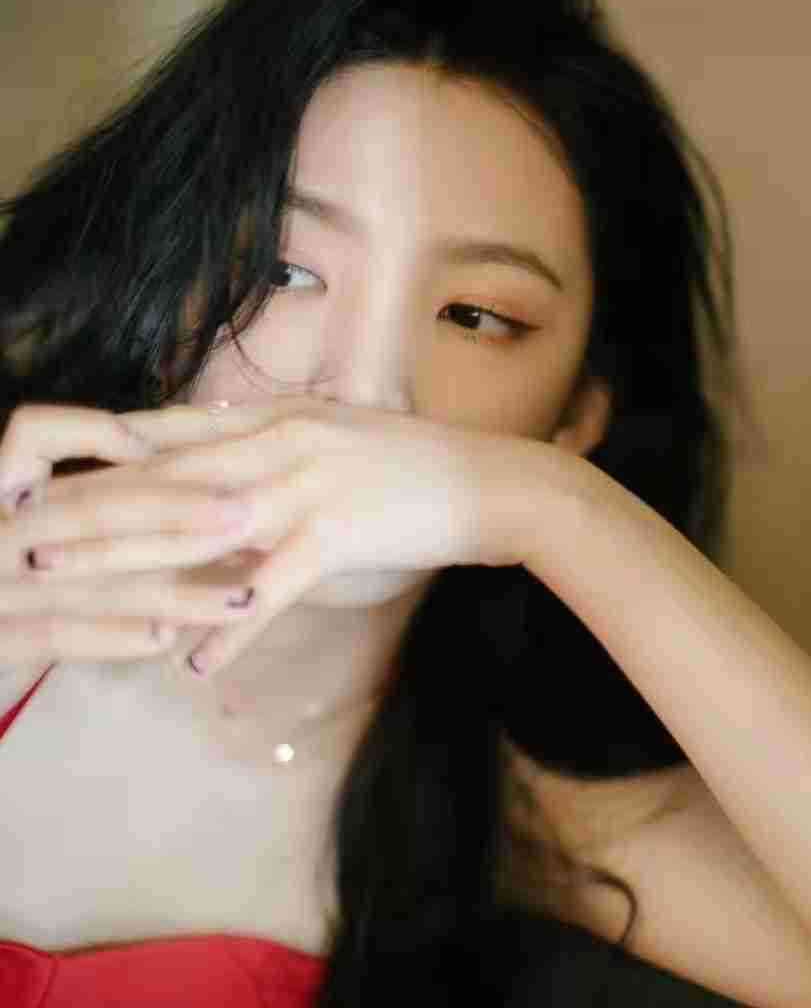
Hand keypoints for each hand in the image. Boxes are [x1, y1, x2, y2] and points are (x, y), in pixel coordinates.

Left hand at [1, 397, 547, 673]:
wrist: (496, 483)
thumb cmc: (421, 466)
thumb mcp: (341, 434)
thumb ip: (280, 440)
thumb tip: (227, 450)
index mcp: (279, 418)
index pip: (171, 432)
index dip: (101, 454)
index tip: (40, 475)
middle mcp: (281, 442)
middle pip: (164, 474)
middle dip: (88, 505)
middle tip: (24, 533)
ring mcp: (308, 486)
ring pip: (198, 525)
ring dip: (130, 557)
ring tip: (70, 581)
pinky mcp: (339, 533)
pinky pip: (271, 587)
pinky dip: (232, 626)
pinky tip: (197, 660)